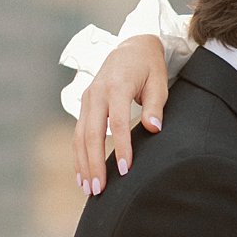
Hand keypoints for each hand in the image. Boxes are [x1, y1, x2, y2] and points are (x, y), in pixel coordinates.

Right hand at [74, 34, 167, 195]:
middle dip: (94, 163)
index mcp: (117, 86)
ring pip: (80, 135)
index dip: (121, 147)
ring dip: (83, 163)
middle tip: (99, 189)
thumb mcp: (158, 82)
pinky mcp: (84, 105)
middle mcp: (97, 93)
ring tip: (89, 189)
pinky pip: (78, 133)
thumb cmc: (149, 68)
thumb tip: (153, 128)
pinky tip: (82, 175)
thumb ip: (155, 106)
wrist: (131, 48)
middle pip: (92, 133)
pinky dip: (79, 155)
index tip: (126, 170)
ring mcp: (87, 99)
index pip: (118, 122)